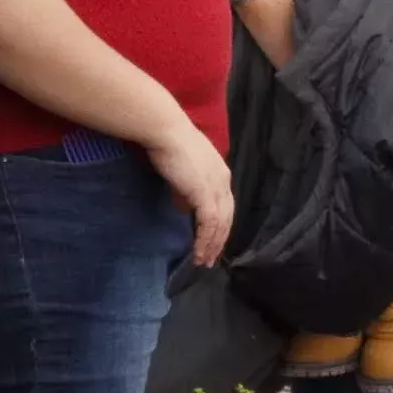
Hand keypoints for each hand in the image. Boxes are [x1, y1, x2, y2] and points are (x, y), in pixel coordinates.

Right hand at [148, 129, 235, 267]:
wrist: (165, 131)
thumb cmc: (169, 143)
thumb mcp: (182, 168)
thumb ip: (186, 188)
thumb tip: (184, 206)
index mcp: (220, 173)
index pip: (225, 205)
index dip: (220, 225)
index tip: (212, 240)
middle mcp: (223, 181)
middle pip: (227, 218)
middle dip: (219, 240)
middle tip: (210, 258)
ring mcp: (216, 187)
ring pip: (220, 224)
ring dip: (212, 245)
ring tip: (203, 260)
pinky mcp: (205, 194)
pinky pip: (209, 224)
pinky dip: (205, 240)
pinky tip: (198, 252)